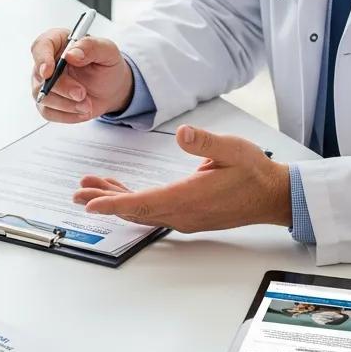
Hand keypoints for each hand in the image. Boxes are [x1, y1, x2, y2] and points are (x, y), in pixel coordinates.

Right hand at [30, 28, 133, 121]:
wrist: (111, 89)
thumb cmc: (106, 66)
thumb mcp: (108, 51)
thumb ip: (90, 47)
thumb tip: (71, 54)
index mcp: (58, 42)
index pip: (40, 46)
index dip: (42, 59)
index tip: (49, 71)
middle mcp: (47, 62)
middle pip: (40, 76)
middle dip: (62, 88)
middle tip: (82, 94)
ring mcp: (43, 83)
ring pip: (43, 97)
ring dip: (67, 104)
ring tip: (88, 104)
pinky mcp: (47, 102)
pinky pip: (48, 112)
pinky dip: (67, 115)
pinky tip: (81, 111)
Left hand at [72, 125, 291, 231]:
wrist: (272, 195)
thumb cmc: (253, 171)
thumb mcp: (233, 149)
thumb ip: (206, 142)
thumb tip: (182, 134)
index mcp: (188, 199)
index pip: (143, 204)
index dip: (114, 203)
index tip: (90, 204)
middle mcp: (181, 214)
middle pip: (134, 210)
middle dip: (104, 200)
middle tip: (78, 192)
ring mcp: (183, 217)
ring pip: (141, 211)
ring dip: (115, 199)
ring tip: (90, 186)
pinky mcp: (186, 215)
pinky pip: (151, 210)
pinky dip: (131, 201)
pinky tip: (119, 190)